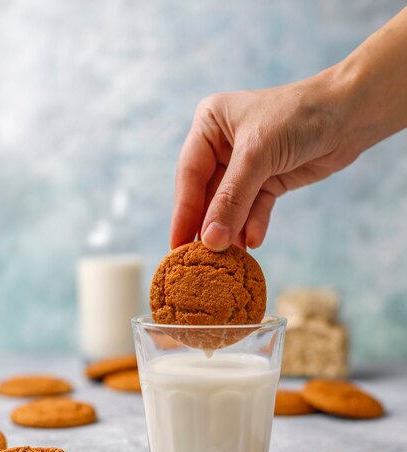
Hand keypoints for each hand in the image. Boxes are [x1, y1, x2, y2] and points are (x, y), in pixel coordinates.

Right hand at [170, 66, 361, 250]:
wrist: (350, 115)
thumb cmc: (299, 117)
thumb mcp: (258, 155)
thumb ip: (232, 199)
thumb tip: (210, 240)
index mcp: (209, 125)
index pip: (189, 175)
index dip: (183, 213)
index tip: (177, 247)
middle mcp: (222, 144)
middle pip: (207, 194)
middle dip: (210, 226)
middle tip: (200, 261)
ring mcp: (245, 165)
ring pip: (231, 206)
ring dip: (232, 231)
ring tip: (229, 258)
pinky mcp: (268, 180)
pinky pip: (254, 209)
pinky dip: (254, 225)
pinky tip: (253, 242)